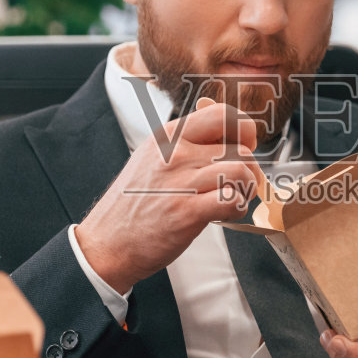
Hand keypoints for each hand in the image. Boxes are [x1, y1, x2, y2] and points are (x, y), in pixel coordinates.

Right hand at [76, 97, 262, 293]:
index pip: (223, 114)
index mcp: (169, 136)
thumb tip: (221, 119)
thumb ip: (188, 140)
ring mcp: (181, 182)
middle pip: (240, 148)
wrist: (108, 243)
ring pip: (241, 171)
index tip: (243, 148)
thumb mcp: (154, 157)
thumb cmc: (134, 203)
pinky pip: (232, 199)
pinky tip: (226, 213)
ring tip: (233, 200)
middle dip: (249, 169)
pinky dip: (238, 207)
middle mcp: (176, 154)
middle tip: (240, 185)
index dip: (244, 131)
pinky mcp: (187, 212)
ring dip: (246, 189)